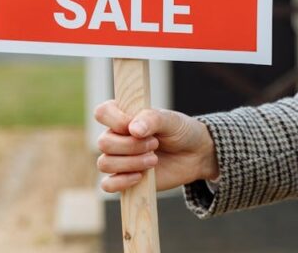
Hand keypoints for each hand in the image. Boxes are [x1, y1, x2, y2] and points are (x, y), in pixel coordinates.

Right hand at [94, 101, 218, 192]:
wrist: (195, 155)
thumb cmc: (181, 132)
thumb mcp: (172, 120)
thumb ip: (152, 119)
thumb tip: (133, 129)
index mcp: (123, 116)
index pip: (102, 113)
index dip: (117, 121)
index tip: (138, 127)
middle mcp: (116, 136)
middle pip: (103, 142)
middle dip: (131, 146)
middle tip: (155, 144)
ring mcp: (118, 158)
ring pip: (105, 163)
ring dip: (131, 163)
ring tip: (154, 159)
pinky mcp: (123, 178)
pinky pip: (107, 185)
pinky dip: (121, 182)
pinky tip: (140, 177)